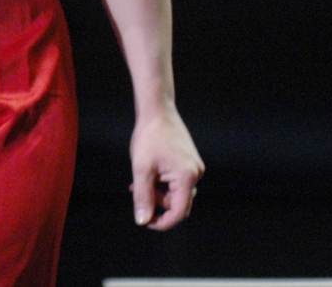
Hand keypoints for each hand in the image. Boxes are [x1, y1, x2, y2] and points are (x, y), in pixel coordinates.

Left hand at [130, 108, 203, 230]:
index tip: (145, 221)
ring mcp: (193, 167)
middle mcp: (195, 173)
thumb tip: (142, 221)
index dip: (162, 222)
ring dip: (157, 192)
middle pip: (177, 203)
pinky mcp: (189, 161)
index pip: (179, 212)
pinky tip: (148, 174)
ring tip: (138, 181)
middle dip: (157, 203)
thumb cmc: (149, 136)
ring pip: (175, 193)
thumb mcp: (142, 169)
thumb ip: (142, 197)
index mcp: (187, 176)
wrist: (157, 109)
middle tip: (135, 191)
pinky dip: (162, 182)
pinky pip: (176, 181)